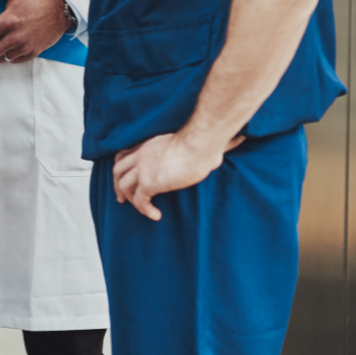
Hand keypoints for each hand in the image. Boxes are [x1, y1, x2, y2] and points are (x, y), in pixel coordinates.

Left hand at [112, 130, 245, 219]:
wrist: (200, 144)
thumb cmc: (203, 141)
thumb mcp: (197, 140)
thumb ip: (206, 143)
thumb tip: (238, 139)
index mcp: (148, 145)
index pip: (125, 154)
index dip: (122, 167)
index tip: (125, 176)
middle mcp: (141, 155)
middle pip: (118, 171)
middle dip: (118, 185)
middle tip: (121, 198)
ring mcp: (143, 169)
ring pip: (124, 186)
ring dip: (129, 199)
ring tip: (139, 209)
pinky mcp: (149, 183)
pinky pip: (139, 200)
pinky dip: (144, 210)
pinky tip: (155, 215)